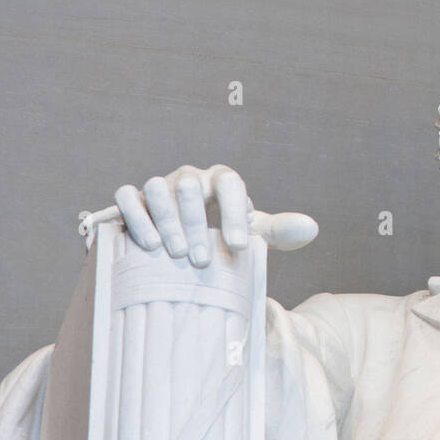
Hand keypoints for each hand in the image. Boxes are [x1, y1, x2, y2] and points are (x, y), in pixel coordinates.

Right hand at [112, 164, 316, 265]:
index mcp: (221, 181)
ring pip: (156, 187)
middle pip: (189, 185)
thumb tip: (312, 228)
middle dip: (195, 223)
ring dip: (165, 220)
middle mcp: (189, 178)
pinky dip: (136, 218)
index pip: (230, 183)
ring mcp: (159, 187)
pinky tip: (148, 245)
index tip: (239, 247)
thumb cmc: (222, 235)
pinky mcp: (133, 201)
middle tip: (200, 260)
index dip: (234, 212)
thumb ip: (279, 231)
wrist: (186, 244)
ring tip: (176, 254)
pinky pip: (127, 197)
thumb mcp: (252, 233)